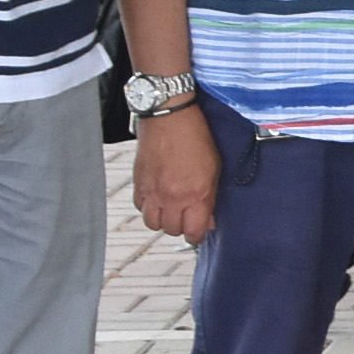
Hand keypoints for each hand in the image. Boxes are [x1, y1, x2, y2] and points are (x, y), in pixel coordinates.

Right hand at [133, 106, 221, 241]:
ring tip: (169, 209)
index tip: (198, 231)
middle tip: (185, 217)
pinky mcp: (138, 183)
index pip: (193, 232)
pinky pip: (139, 207)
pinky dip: (148, 207)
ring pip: (152, 223)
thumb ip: (210, 198)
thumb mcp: (214, 168)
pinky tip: (156, 197)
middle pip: (171, 230)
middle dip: (180, 227)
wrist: (169, 117)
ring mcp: (153, 192)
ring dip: (162, 220)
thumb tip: (207, 220)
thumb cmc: (196, 138)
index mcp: (195, 195)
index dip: (197, 235)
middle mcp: (172, 197)